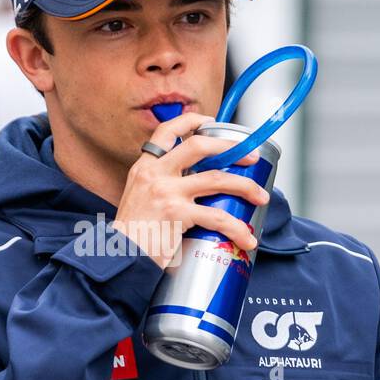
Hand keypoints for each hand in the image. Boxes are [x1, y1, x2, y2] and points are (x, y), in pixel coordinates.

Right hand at [112, 112, 269, 269]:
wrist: (118, 259)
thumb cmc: (131, 237)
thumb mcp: (138, 200)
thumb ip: (159, 188)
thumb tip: (192, 187)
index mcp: (144, 168)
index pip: (166, 131)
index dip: (191, 120)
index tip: (211, 120)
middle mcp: (154, 174)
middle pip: (199, 146)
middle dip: (231, 147)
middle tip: (252, 156)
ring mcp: (165, 192)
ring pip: (216, 178)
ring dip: (245, 186)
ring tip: (260, 196)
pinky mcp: (176, 214)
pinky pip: (217, 216)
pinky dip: (237, 228)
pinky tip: (246, 238)